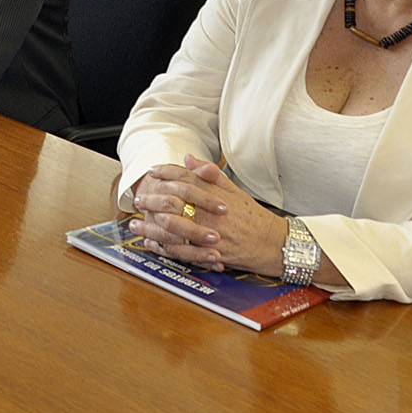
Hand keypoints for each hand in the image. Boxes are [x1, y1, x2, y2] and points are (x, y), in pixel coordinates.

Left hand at [127, 155, 289, 276]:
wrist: (275, 244)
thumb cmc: (253, 217)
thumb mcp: (235, 191)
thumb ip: (211, 175)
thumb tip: (188, 159)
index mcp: (217, 196)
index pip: (188, 179)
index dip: (167, 173)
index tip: (152, 171)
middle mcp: (212, 214)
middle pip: (176, 204)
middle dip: (153, 201)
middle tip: (138, 199)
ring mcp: (211, 235)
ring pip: (175, 230)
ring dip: (152, 229)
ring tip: (136, 225)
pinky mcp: (212, 253)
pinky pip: (184, 252)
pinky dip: (165, 249)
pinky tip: (151, 246)